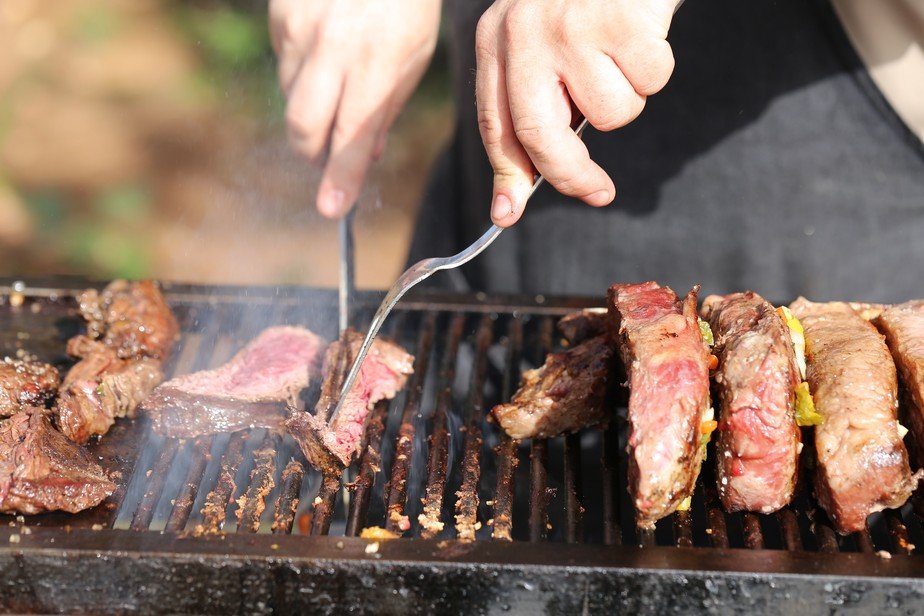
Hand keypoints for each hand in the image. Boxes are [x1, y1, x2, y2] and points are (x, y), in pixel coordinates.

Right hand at [270, 0, 440, 217]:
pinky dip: (301, 69)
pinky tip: (325, 45)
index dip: (340, 178)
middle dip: (314, 153)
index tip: (331, 209)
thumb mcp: (413, 58)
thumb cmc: (405, 4)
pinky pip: (282, 62)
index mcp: (375, 64)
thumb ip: (386, 110)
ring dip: (312, 105)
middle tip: (328, 154)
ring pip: (292, 96)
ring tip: (340, 76)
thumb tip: (367, 157)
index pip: (352, 138)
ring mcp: (301, 29)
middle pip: (304, 127)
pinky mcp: (280, 14)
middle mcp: (333, 49)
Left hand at [476, 0, 678, 225]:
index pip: (495, 124)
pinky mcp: (619, 21)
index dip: (505, 176)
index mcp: (496, 41)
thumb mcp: (541, 39)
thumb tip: (522, 187)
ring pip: (610, 113)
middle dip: (572, 176)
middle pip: (541, 137)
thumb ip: (534, 101)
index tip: (506, 215)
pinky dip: (656, 68)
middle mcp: (523, 34)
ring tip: (621, 52)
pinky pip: (649, 82)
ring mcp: (569, 27)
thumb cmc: (587, 0)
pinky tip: (643, 31)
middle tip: (598, 193)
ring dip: (628, 96)